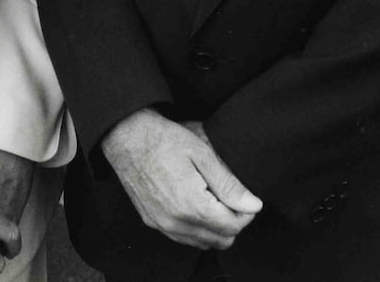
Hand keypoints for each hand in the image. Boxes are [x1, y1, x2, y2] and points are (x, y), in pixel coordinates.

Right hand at [101, 109, 261, 250]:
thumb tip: (253, 205)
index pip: (234, 227)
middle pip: (221, 240)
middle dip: (232, 221)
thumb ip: (229, 184)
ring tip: (211, 197)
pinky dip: (195, 228)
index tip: (244, 196)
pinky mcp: (152, 221)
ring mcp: (162, 225)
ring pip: (203, 243)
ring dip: (214, 227)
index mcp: (192, 206)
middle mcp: (176, 223)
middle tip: (229, 196)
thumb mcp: (201, 153)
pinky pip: (183, 238)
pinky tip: (194, 203)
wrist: (126, 136)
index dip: (245, 212)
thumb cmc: (163, 139)